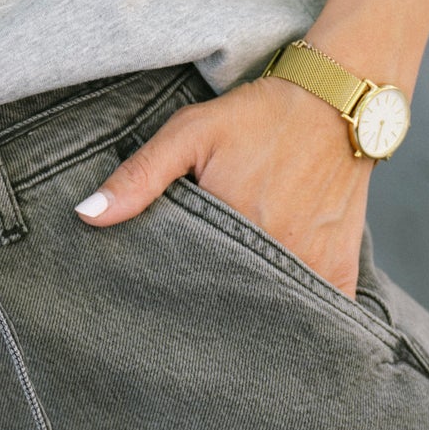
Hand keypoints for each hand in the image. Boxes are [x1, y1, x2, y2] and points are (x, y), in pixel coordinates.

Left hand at [74, 75, 372, 299]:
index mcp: (234, 231)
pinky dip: (306, 322)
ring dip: (253, 320)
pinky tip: (285, 331)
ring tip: (230, 327)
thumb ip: (140, 177)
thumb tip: (88, 216)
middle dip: (211, 316)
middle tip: (191, 325)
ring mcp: (312, 265)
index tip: (161, 308)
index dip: (175, 300)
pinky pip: (324, 311)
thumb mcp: (190, 133)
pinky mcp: (340, 265)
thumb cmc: (258, 116)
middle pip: (232, 307)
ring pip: (275, 315)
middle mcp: (276, 256)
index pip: (191, 287)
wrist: (337, 98)